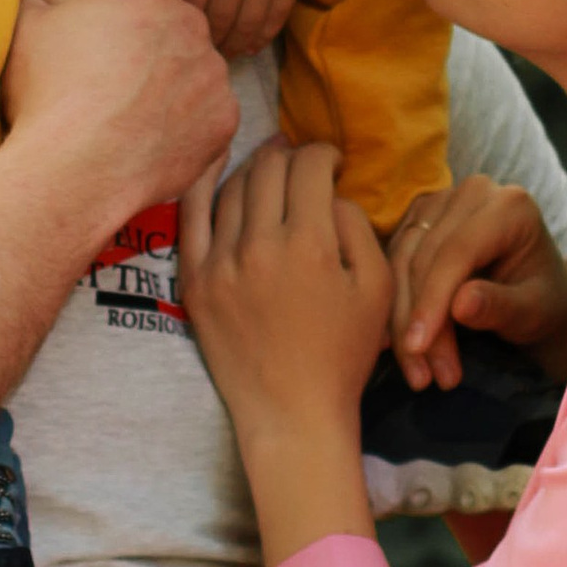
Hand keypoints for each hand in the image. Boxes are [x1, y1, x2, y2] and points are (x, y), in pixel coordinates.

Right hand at [3, 0, 234, 213]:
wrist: (75, 173)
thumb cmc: (45, 96)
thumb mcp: (23, 28)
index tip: (98, 0)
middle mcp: (187, 18)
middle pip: (167, 9)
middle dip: (144, 28)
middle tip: (108, 66)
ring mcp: (212, 69)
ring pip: (192, 59)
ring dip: (169, 74)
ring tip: (128, 108)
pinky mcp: (224, 115)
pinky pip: (208, 107)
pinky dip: (187, 118)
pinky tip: (151, 136)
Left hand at [177, 0, 307, 61]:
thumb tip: (164, 7)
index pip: (192, 3)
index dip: (185, 26)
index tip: (181, 37)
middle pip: (220, 17)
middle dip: (211, 42)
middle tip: (203, 54)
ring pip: (249, 23)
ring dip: (235, 46)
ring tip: (225, 55)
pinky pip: (276, 16)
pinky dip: (263, 38)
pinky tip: (250, 47)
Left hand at [179, 138, 390, 450]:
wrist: (291, 412)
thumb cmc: (343, 354)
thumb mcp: (376, 288)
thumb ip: (356, 227)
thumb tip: (329, 193)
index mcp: (310, 244)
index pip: (310, 167)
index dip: (324, 154)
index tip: (332, 163)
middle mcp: (260, 244)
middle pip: (270, 169)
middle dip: (291, 155)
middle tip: (301, 164)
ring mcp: (221, 261)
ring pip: (234, 186)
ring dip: (256, 168)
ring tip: (270, 169)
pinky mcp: (194, 279)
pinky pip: (190, 215)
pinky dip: (202, 182)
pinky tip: (213, 165)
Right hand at [386, 178, 566, 390]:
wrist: (539, 302)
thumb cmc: (544, 307)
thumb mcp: (533, 314)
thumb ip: (500, 307)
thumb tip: (460, 304)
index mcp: (509, 205)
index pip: (457, 252)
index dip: (433, 301)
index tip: (419, 348)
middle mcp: (473, 192)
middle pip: (426, 257)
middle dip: (419, 321)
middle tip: (424, 378)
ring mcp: (442, 202)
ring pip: (403, 260)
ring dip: (401, 320)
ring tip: (418, 374)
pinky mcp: (420, 219)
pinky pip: (394, 261)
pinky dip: (393, 305)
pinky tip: (393, 345)